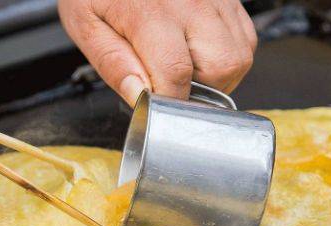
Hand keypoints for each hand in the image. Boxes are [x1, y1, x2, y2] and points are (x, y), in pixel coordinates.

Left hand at [58, 0, 256, 103]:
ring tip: (183, 67)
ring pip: (238, 57)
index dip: (169, 103)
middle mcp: (191, 1)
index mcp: (151, 10)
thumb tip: (139, 97)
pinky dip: (226, 56)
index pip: (176, 74)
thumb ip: (113, 63)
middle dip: (197, 90)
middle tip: (168, 85)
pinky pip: (244, 39)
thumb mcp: (86, 25)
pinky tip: (198, 53)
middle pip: (219, 68)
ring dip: (215, 76)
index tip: (157, 109)